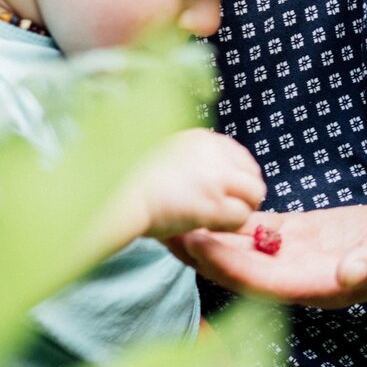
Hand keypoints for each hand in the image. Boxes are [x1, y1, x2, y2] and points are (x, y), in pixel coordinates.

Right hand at [117, 129, 265, 238]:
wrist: (111, 198)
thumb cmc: (126, 183)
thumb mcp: (162, 155)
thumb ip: (190, 160)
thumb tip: (209, 176)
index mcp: (201, 139)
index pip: (240, 156)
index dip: (236, 178)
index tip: (224, 193)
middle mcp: (213, 152)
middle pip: (253, 174)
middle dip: (244, 194)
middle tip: (225, 211)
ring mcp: (215, 177)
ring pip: (254, 194)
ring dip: (241, 209)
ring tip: (217, 220)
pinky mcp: (212, 203)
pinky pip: (241, 216)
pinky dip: (230, 225)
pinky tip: (209, 227)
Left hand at [171, 205, 366, 308]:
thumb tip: (348, 273)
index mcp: (322, 283)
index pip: (263, 279)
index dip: (226, 263)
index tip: (195, 242)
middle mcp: (300, 275)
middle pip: (239, 267)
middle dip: (200, 249)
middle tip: (161, 220)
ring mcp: (297, 258)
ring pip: (241, 249)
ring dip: (207, 233)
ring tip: (169, 205)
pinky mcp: (301, 238)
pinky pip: (257, 231)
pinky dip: (231, 219)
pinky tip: (205, 199)